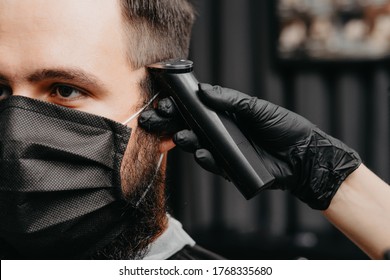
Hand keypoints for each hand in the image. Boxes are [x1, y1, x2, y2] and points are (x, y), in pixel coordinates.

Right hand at [139, 84, 360, 209]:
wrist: (303, 156)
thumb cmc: (284, 128)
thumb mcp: (259, 109)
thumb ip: (231, 100)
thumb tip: (203, 91)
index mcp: (225, 115)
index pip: (196, 109)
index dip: (178, 107)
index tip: (164, 103)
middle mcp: (221, 132)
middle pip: (190, 127)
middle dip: (170, 125)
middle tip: (154, 122)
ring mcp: (224, 151)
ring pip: (197, 146)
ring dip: (185, 141)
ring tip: (178, 137)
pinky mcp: (230, 168)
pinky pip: (213, 164)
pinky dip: (206, 159)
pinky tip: (200, 152)